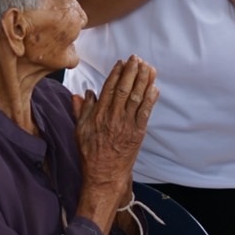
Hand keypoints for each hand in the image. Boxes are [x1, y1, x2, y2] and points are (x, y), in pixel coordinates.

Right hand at [74, 56, 157, 194]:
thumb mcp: (79, 131)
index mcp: (98, 115)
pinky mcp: (138, 133)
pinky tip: (154, 87)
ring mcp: (126, 125)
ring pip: (136, 97)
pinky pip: (146, 112)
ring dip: (143, 80)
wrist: (104, 175)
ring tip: (148, 67)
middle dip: (131, 71)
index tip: (122, 62)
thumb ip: (81, 110)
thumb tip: (82, 93)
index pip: (109, 88)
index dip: (116, 73)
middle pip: (124, 89)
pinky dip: (150, 98)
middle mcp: (113, 117)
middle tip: (137, 58)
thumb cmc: (91, 154)